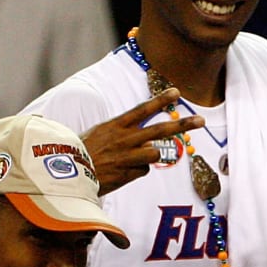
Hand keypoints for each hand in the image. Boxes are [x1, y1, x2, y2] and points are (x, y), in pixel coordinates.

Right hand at [80, 90, 204, 195]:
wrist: (66, 175)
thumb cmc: (81, 152)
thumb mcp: (99, 133)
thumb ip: (122, 132)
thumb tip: (147, 139)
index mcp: (115, 125)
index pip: (142, 109)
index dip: (160, 100)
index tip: (176, 92)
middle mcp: (124, 139)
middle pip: (160, 130)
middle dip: (182, 124)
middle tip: (200, 120)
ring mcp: (127, 157)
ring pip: (154, 152)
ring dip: (150, 154)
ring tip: (133, 157)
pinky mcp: (128, 174)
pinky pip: (143, 170)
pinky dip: (137, 171)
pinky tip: (122, 171)